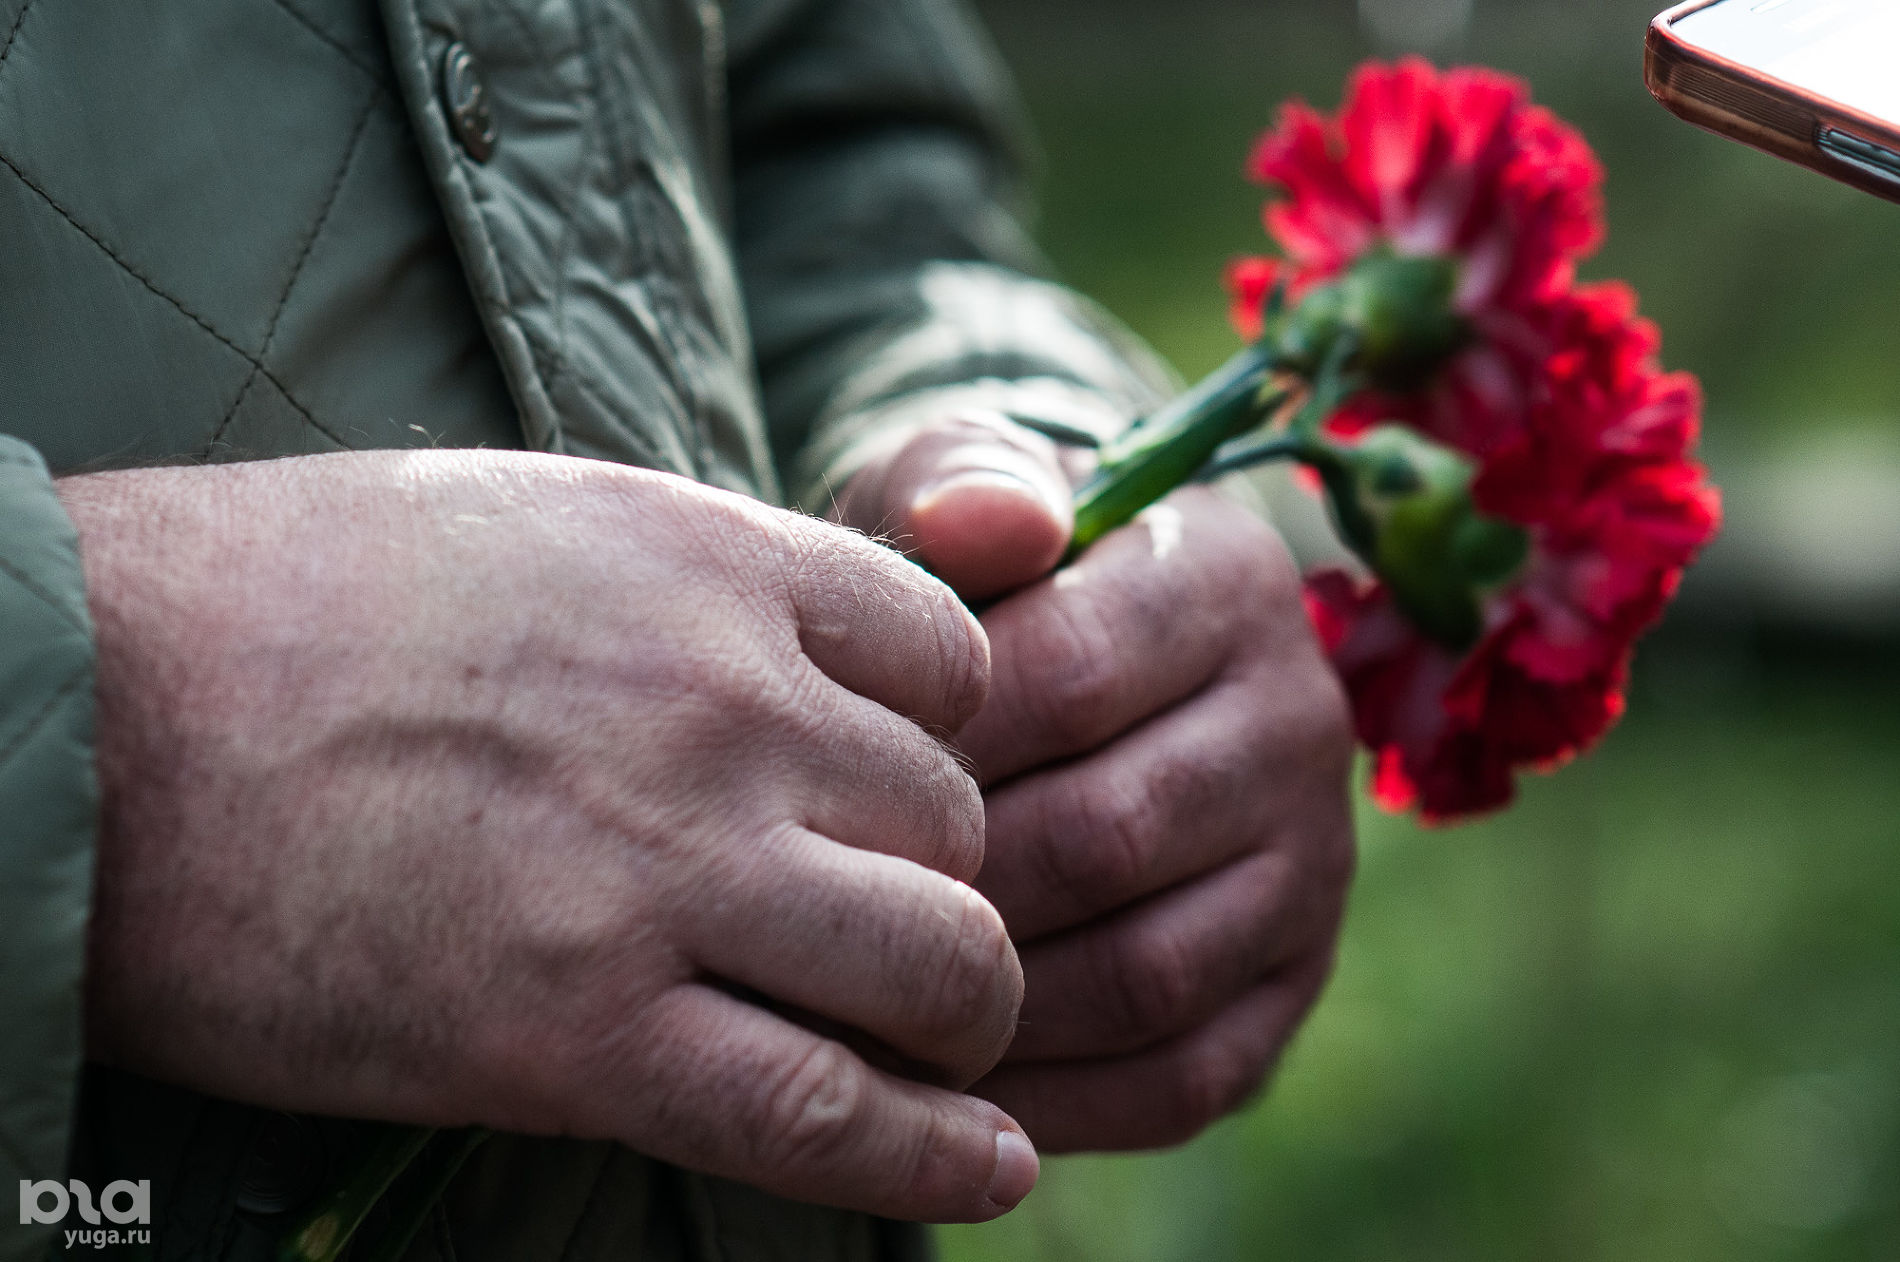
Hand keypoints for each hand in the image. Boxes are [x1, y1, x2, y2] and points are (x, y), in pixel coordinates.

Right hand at [62, 449, 1037, 1221]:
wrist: (95, 706)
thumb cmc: (292, 601)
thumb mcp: (536, 526)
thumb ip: (695, 591)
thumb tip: (798, 665)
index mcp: (707, 569)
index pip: (953, 665)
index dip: (948, 743)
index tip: (896, 796)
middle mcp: (716, 709)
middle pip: (961, 820)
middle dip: (949, 886)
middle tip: (895, 931)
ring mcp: (656, 871)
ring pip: (941, 964)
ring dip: (957, 1014)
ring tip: (926, 1041)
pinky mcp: (574, 1032)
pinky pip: (821, 1111)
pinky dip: (922, 1154)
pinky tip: (980, 1170)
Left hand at [838, 413, 1356, 1151]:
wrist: (1060, 663)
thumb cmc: (979, 585)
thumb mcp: (957, 496)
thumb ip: (962, 483)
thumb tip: (989, 521)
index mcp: (1228, 580)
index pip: (1074, 673)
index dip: (931, 741)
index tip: (809, 777)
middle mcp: (1300, 719)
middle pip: (1111, 834)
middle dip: (948, 889)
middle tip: (814, 917)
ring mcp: (1313, 862)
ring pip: (1151, 970)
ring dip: (994, 1008)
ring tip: (860, 1009)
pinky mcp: (1293, 981)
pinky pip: (1186, 1075)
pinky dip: (1060, 1101)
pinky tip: (943, 1093)